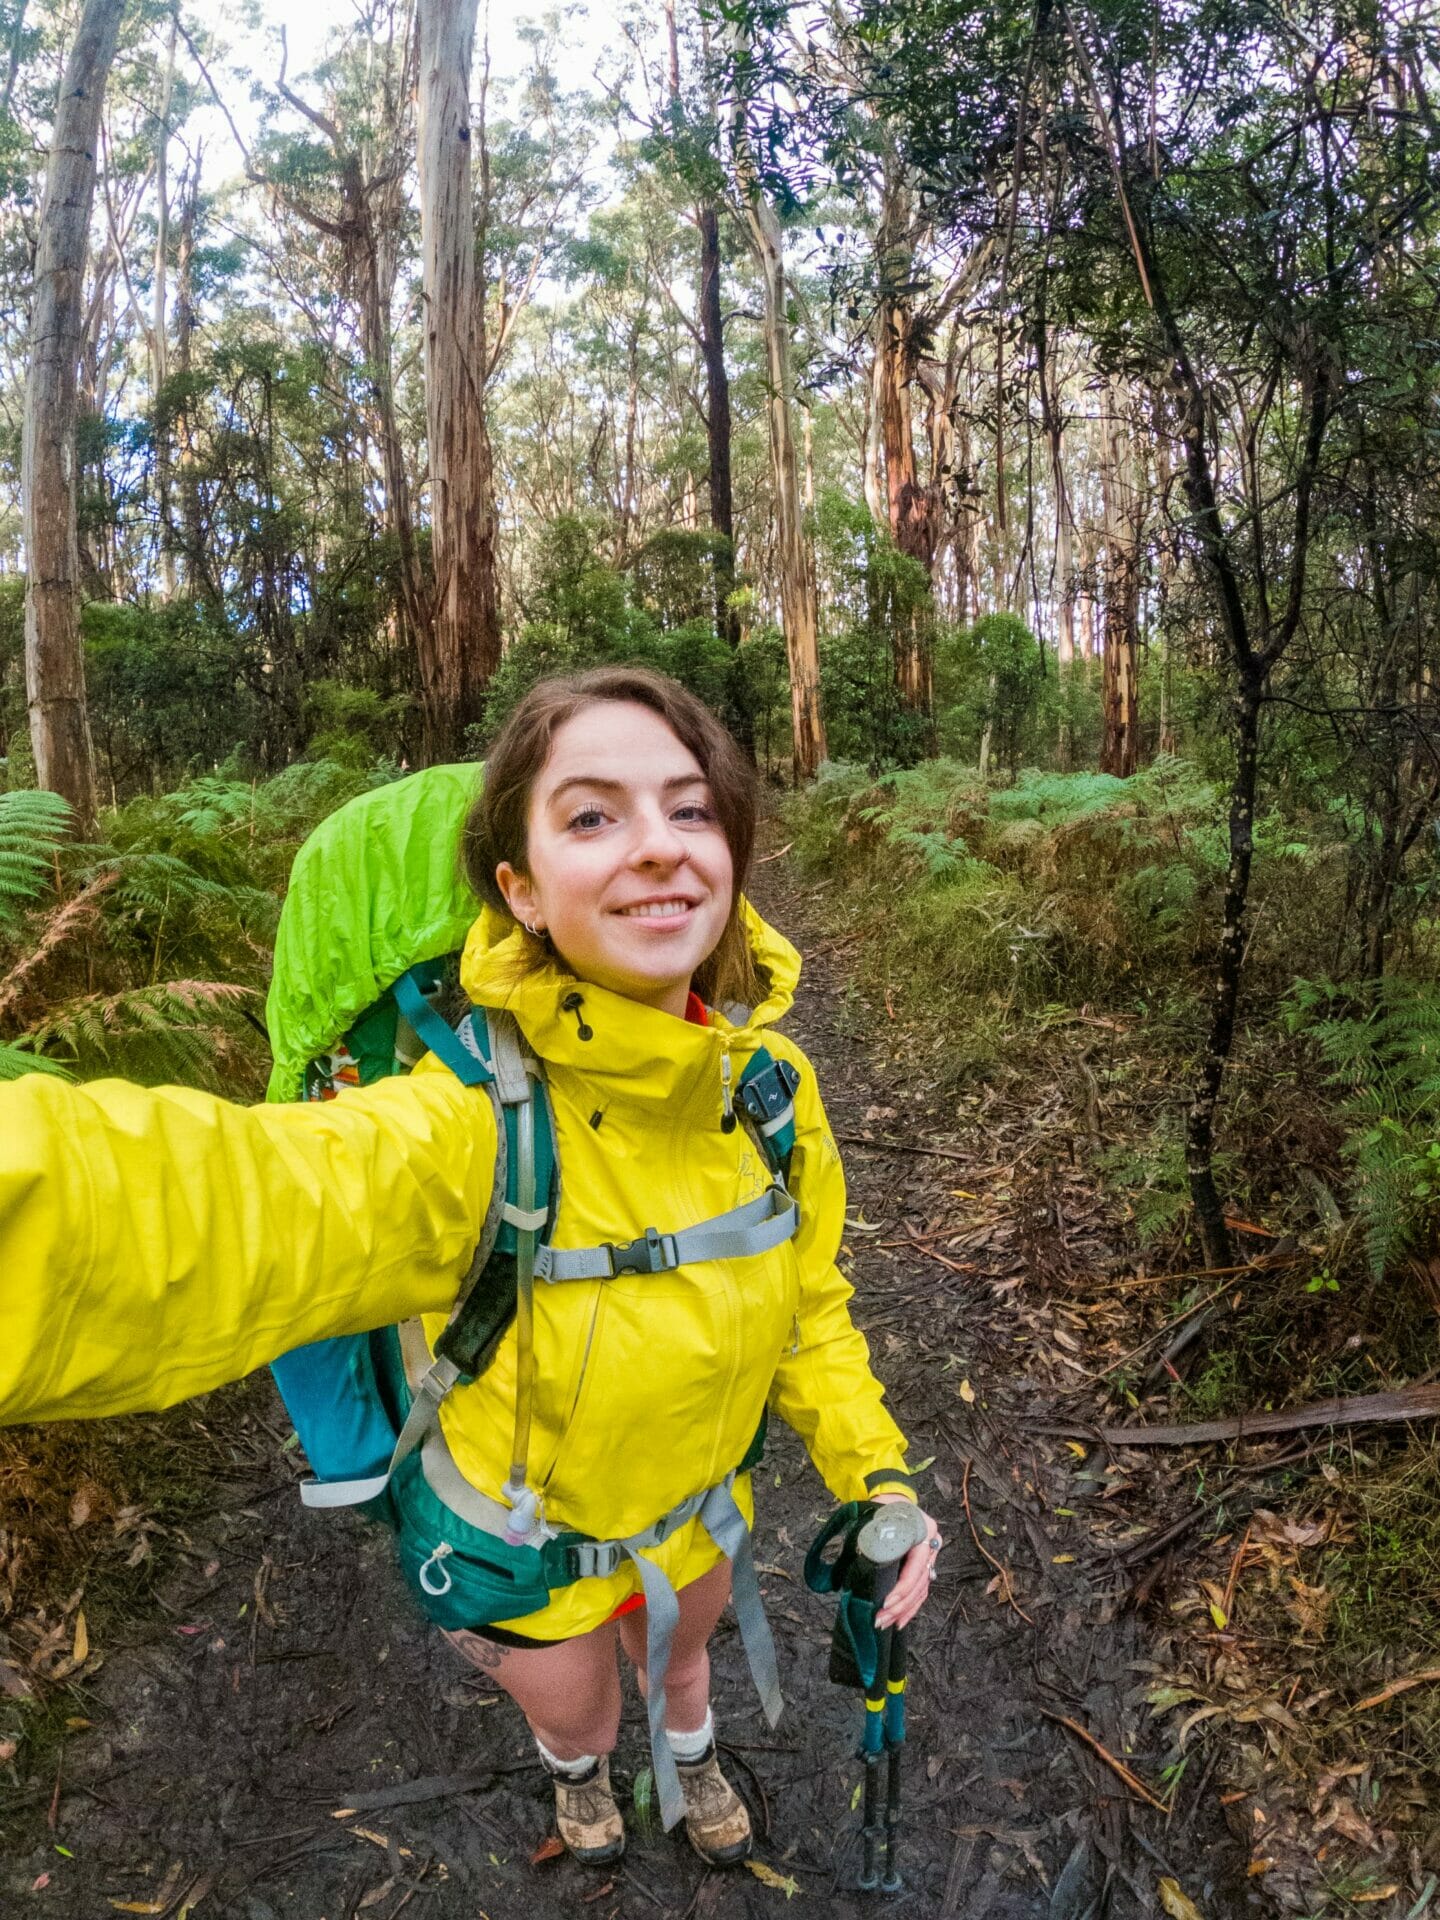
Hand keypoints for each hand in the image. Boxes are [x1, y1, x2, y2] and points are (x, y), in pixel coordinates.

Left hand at [871, 1493, 941, 1629]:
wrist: (891, 1497)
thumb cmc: (882, 1508)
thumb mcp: (878, 1518)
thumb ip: (873, 1538)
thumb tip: (858, 1563)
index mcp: (923, 1530)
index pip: (915, 1567)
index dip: (901, 1588)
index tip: (885, 1602)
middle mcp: (931, 1545)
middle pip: (919, 1583)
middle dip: (900, 1606)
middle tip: (881, 1619)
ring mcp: (931, 1557)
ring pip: (921, 1591)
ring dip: (904, 1611)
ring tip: (887, 1624)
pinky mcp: (926, 1567)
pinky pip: (921, 1592)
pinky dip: (910, 1608)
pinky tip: (900, 1621)